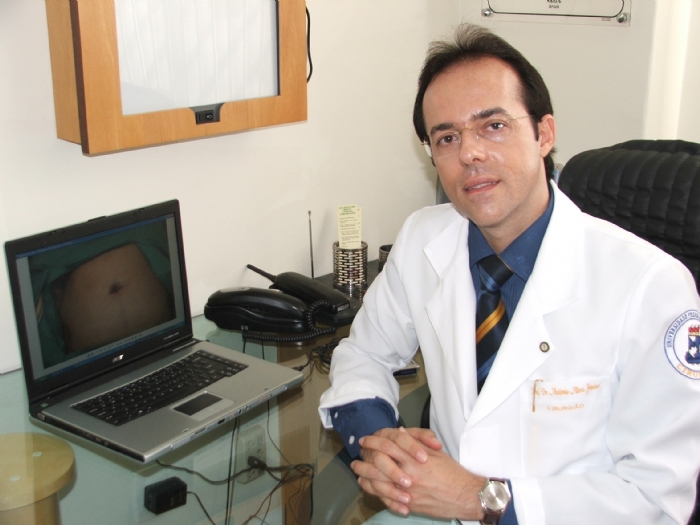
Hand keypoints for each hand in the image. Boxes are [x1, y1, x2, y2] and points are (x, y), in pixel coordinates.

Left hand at [351, 427, 484, 519]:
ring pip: (379, 483)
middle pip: (378, 465)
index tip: (365, 440)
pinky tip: (369, 488)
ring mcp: (407, 491)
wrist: (465, 495)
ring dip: (365, 477)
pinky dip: (375, 493)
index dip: (374, 442)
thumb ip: (416, 443)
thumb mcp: (436, 452)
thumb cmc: (453, 473)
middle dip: (364, 461)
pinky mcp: (409, 504)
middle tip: (356, 458)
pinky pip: (387, 499)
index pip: (388, 446)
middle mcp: (408, 474)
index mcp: (415, 458)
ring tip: (357, 473)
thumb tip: (400, 433)